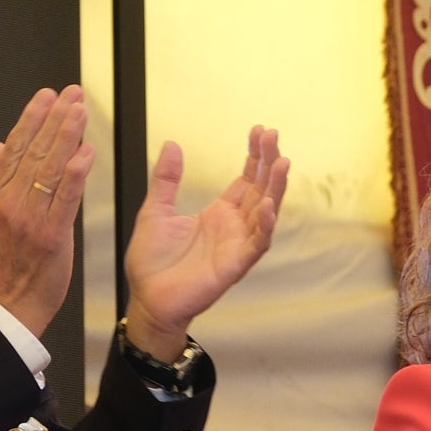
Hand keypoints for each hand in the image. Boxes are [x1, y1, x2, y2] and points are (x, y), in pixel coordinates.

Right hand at [0, 86, 93, 336]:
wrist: (5, 306)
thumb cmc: (4, 266)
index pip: (14, 147)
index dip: (31, 118)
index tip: (45, 95)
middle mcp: (10, 201)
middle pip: (33, 150)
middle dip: (52, 117)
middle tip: (69, 92)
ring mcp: (29, 216)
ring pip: (48, 168)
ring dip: (66, 136)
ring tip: (79, 110)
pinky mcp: (50, 235)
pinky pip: (64, 198)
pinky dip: (75, 173)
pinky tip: (86, 152)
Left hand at [122, 127, 290, 357]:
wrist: (147, 298)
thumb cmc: (152, 262)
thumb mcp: (155, 210)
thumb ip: (166, 179)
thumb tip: (172, 144)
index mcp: (219, 214)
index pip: (246, 180)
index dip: (255, 157)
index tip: (260, 131)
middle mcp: (234, 228)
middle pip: (261, 190)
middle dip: (269, 163)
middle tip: (274, 136)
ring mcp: (237, 246)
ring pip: (266, 213)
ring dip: (276, 189)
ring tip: (283, 163)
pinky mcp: (235, 266)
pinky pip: (256, 244)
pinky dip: (264, 225)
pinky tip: (268, 205)